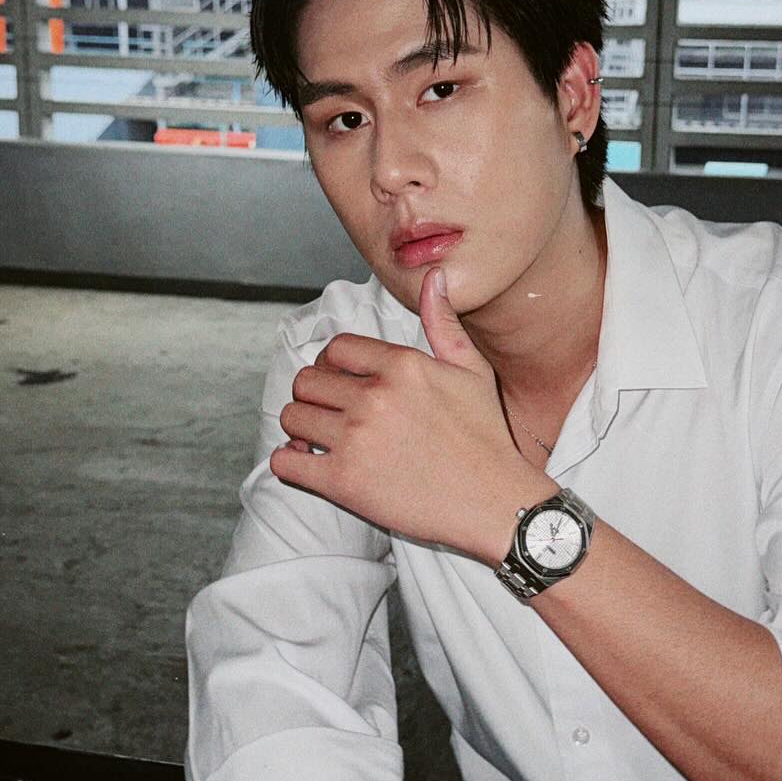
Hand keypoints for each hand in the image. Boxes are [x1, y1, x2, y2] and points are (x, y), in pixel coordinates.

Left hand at [271, 266, 555, 561]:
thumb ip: (443, 322)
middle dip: (315, 395)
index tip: (342, 382)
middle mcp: (374, 397)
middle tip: (330, 412)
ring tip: (319, 437)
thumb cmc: (486, 437)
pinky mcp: (343, 482)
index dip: (333, 364)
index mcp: (401, 365)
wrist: (495, 502)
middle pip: (307, 381)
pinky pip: (286, 463)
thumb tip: (434, 277)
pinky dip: (288, 462)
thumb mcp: (471, 371)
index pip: (336, 349)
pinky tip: (307, 463)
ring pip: (292, 417)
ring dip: (301, 427)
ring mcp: (355, 440)